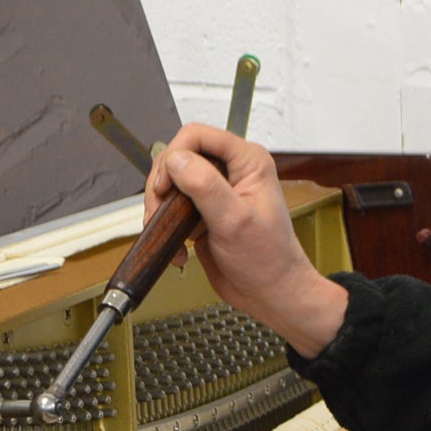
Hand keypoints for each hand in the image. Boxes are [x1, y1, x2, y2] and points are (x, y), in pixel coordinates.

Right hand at [146, 121, 349, 356]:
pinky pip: (174, 208)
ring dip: (161, 206)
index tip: (166, 185)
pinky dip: (167, 226)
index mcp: (247, 161)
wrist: (270, 294)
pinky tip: (180, 249)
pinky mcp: (204, 213)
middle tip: (159, 208)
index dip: (175, 156)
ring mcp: (216, 193)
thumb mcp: (234, 220)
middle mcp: (231, 171)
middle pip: (179, 157)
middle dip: (163, 183)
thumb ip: (205, 185)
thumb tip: (177, 160)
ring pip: (173, 182)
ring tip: (167, 231)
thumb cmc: (268, 260)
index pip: (197, 136)